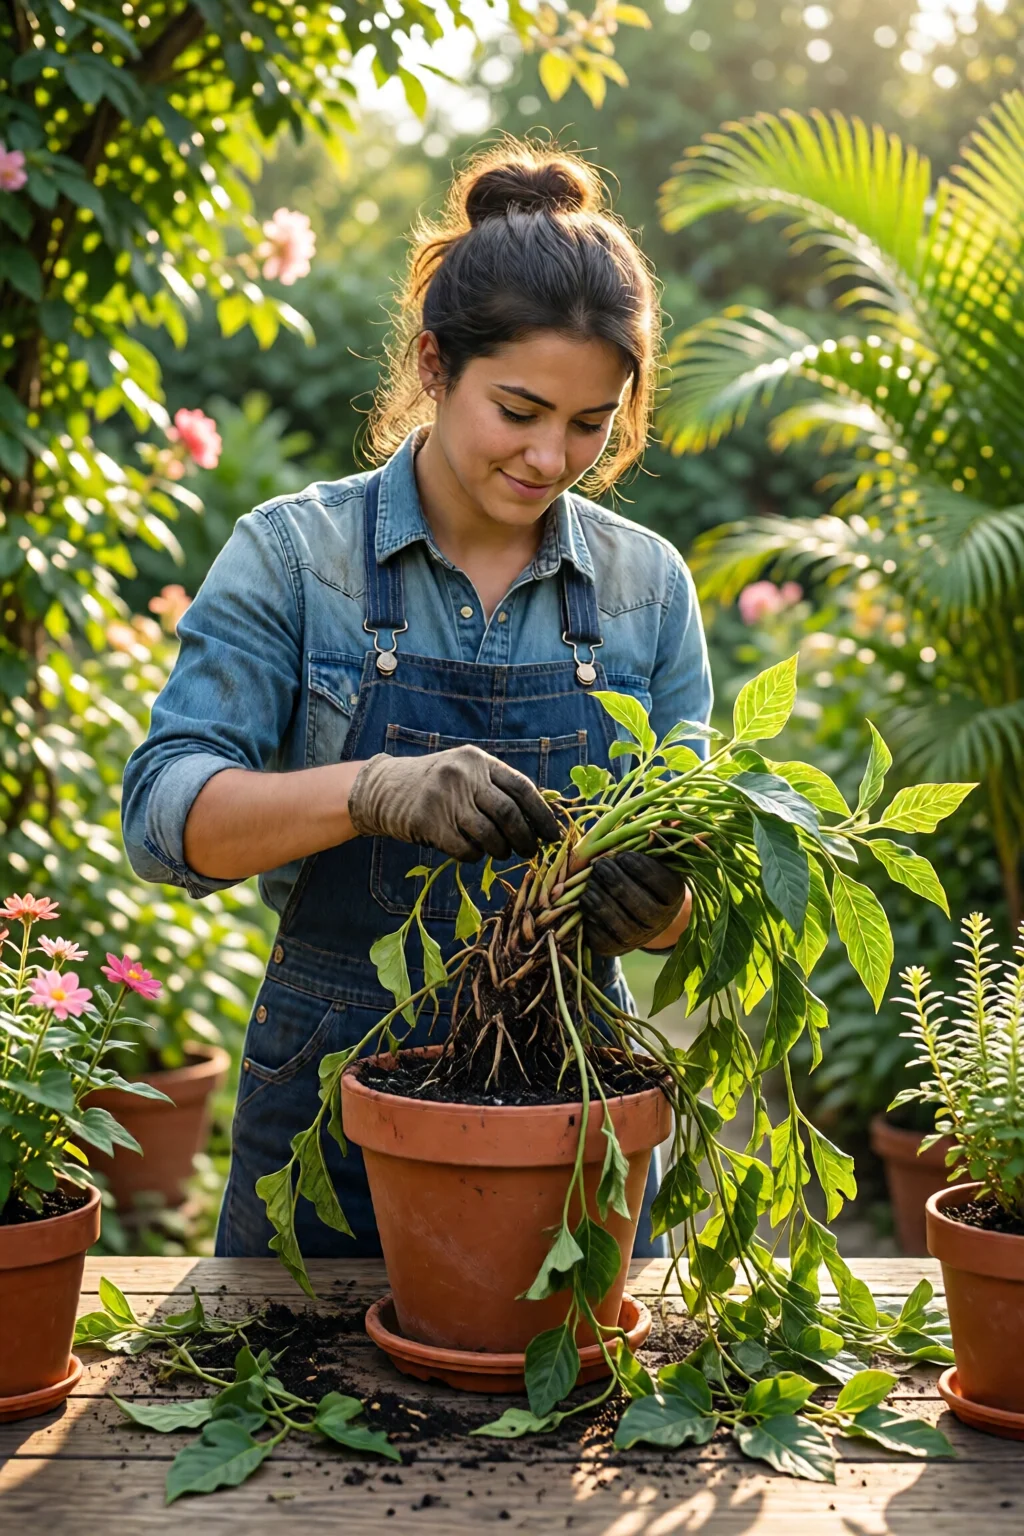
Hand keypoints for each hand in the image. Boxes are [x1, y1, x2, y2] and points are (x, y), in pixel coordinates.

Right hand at [349, 744, 560, 861]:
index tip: (554, 835)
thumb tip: (538, 818)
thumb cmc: (436, 784)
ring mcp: (445, 798)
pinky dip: (476, 856)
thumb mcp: (466, 772)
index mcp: (479, 760)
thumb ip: (496, 787)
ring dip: (501, 850)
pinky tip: (474, 852)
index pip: (522, 788)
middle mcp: (464, 775)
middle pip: (508, 814)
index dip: (542, 815)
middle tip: (531, 851)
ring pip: (490, 835)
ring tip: (501, 852)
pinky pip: (466, 850)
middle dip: (526, 839)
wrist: (385, 788)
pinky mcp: (429, 823)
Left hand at [579, 849, 687, 956]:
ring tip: (589, 883)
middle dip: (616, 882)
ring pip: (618, 922)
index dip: (639, 868)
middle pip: (638, 903)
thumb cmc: (644, 878)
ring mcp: (638, 938)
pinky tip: (586, 902)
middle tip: (600, 865)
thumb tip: (669, 820)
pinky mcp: (615, 948)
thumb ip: (657, 841)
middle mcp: (659, 921)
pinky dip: (591, 919)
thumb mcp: (654, 860)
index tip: (622, 856)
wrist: (641, 916)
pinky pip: (602, 937)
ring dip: (600, 900)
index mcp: (673, 896)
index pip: (659, 883)